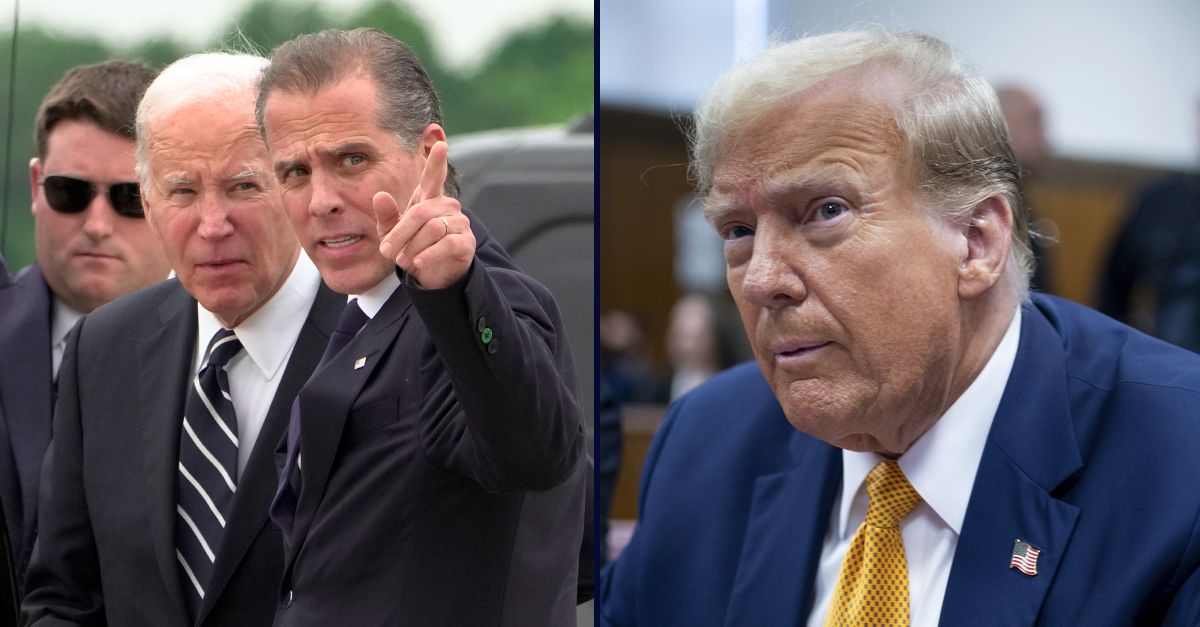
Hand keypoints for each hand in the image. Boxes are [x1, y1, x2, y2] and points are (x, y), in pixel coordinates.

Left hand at [376, 141, 474, 288]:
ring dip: (412, 247)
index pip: (434, 177)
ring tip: (404, 261)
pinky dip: (428, 255)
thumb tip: (379, 196)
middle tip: (386, 251)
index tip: (440, 144)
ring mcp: (459, 223)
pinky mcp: (465, 242)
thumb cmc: (412, 248)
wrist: (433, 275)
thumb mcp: (392, 233)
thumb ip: (386, 216)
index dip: (436, 161)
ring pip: (432, 229)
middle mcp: (447, 206)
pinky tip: (418, 263)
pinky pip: (446, 244)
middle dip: (400, 233)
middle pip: (420, 212)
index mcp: (430, 199)